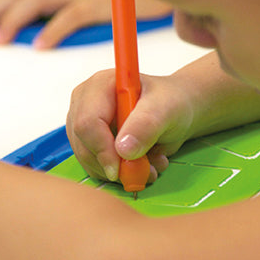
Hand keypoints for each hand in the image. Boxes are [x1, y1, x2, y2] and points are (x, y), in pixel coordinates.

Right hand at [66, 69, 196, 183]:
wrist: (177, 109)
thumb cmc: (171, 101)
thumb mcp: (166, 109)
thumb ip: (145, 125)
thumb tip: (122, 149)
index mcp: (100, 86)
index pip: (87, 122)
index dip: (101, 148)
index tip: (121, 169)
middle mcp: (85, 102)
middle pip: (82, 143)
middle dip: (112, 164)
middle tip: (144, 171)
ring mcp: (83, 122)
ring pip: (87, 159)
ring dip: (118, 171)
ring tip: (149, 164)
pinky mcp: (88, 141)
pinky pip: (93, 166)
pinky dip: (117, 173)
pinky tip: (139, 164)